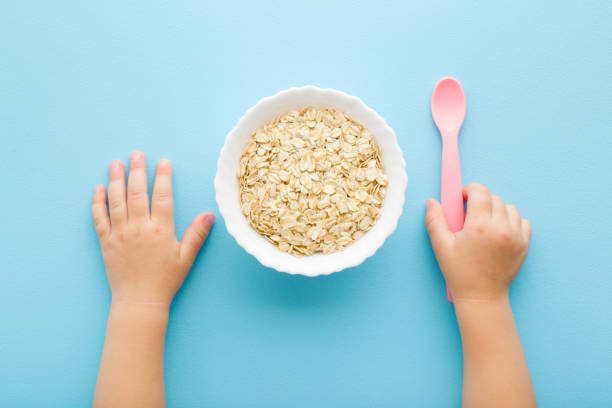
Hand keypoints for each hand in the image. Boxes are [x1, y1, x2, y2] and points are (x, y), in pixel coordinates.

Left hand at [91, 151, 214, 306]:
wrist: (140, 302)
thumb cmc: (166, 281)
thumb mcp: (186, 258)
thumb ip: (197, 234)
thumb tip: (209, 215)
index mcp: (160, 229)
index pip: (162, 196)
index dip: (163, 177)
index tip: (163, 162)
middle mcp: (139, 227)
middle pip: (137, 192)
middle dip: (137, 171)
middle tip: (136, 154)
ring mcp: (120, 234)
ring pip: (116, 201)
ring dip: (116, 180)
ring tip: (116, 163)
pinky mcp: (106, 242)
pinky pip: (99, 218)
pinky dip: (98, 202)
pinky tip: (98, 189)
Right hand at [425, 183, 530, 301]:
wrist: (482, 297)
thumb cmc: (460, 273)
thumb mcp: (441, 246)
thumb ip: (435, 220)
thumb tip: (432, 202)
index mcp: (479, 226)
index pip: (480, 191)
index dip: (469, 190)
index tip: (463, 199)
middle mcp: (501, 228)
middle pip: (494, 198)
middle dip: (481, 202)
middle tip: (470, 216)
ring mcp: (515, 236)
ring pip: (509, 208)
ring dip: (496, 210)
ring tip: (485, 224)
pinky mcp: (524, 244)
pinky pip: (522, 221)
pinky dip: (511, 221)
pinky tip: (499, 231)